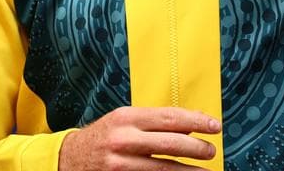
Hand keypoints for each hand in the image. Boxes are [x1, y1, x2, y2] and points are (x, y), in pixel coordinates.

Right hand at [58, 106, 219, 169]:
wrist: (69, 159)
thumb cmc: (102, 138)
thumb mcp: (123, 121)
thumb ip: (153, 122)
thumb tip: (191, 124)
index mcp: (125, 118)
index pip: (169, 117)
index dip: (196, 121)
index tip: (214, 126)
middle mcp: (123, 139)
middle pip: (171, 142)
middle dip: (197, 147)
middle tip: (211, 150)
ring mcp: (120, 163)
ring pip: (165, 167)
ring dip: (190, 170)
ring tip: (206, 170)